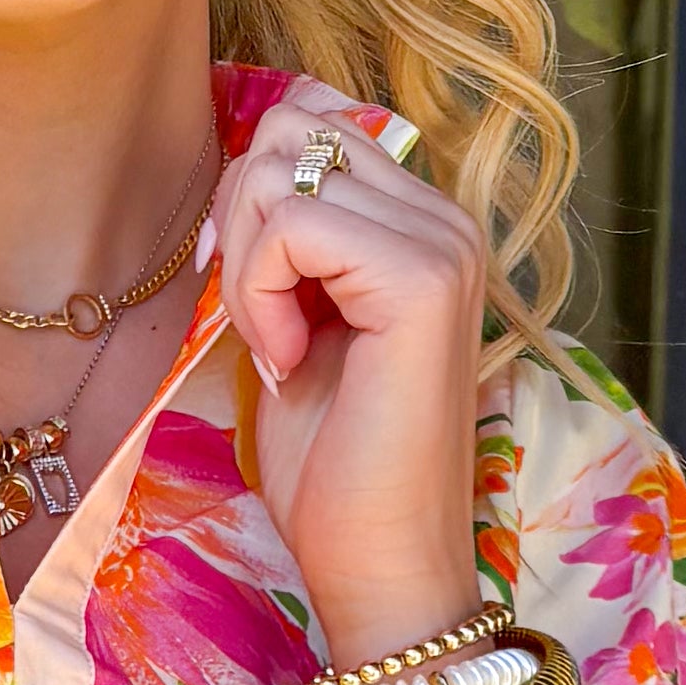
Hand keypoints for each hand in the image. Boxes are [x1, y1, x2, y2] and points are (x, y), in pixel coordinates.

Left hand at [210, 93, 488, 662]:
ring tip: (280, 345)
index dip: (250, 198)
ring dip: (246, 265)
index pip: (311, 124)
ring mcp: (442, 243)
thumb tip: (246, 162)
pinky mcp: (421, 277)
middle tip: (260, 320)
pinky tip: (290, 360)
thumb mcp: (289, 318)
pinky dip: (259, 293)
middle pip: (291, 130)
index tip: (249, 291)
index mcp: (420, 222)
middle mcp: (445, 218)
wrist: (376, 561)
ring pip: (283, 172)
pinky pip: (292, 224)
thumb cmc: (330, 463)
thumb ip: (281, 237)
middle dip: (240, 222)